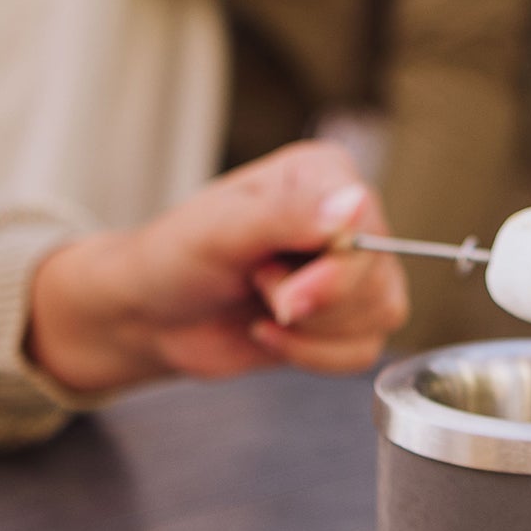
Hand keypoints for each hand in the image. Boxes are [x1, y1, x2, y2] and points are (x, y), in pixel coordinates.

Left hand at [23, 141, 407, 397]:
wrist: (150, 315)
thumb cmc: (175, 256)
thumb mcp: (222, 228)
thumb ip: (288, 215)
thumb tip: (354, 203)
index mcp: (324, 175)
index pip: (369, 225)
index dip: (336, 271)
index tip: (288, 291)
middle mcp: (347, 218)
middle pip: (379, 278)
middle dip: (312, 302)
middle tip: (257, 285)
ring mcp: (350, 272)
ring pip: (379, 316)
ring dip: (312, 329)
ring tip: (261, 303)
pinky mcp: (344, 319)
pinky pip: (363, 351)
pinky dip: (313, 355)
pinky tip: (269, 333)